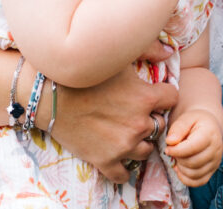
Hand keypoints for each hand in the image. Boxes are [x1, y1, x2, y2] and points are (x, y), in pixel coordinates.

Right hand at [48, 60, 178, 182]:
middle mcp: (139, 124)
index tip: (153, 94)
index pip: (172, 98)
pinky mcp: (105, 160)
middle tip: (135, 113)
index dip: (164, 94)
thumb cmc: (85, 73)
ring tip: (127, 134)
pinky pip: (123, 174)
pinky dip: (123, 168)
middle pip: (160, 125)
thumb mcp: (118, 56)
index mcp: (145, 98)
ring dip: (140, 142)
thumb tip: (168, 52)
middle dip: (151, 118)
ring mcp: (123, 145)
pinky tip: (118, 157)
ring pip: (146, 151)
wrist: (50, 96)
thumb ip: (148, 49)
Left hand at [165, 109, 222, 186]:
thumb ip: (178, 128)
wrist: (208, 125)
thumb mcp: (186, 118)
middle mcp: (216, 149)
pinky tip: (180, 167)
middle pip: (193, 163)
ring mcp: (216, 161)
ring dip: (181, 168)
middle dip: (178, 159)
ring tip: (178, 157)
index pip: (192, 148)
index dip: (176, 151)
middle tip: (174, 151)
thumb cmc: (195, 121)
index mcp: (210, 134)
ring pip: (194, 174)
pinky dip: (186, 178)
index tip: (168, 148)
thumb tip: (170, 142)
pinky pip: (198, 182)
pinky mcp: (213, 170)